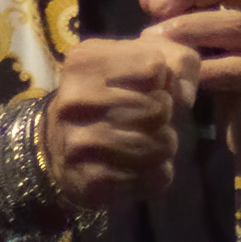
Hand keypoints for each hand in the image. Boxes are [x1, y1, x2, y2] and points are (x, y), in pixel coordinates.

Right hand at [41, 34, 199, 208]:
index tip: (147, 89)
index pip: (156, 66)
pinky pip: (156, 176)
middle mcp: (76, 100)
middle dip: (164, 116)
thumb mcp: (136, 62)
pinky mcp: (93, 181)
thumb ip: (175, 60)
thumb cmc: (108, 96)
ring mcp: (80, 142)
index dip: (164, 80)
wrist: (56, 147)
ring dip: (164, 145)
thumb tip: (184, 92)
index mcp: (86, 61)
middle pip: (161, 107)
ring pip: (163, 143)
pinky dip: (157, 173)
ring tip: (142, 143)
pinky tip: (136, 167)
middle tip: (144, 120)